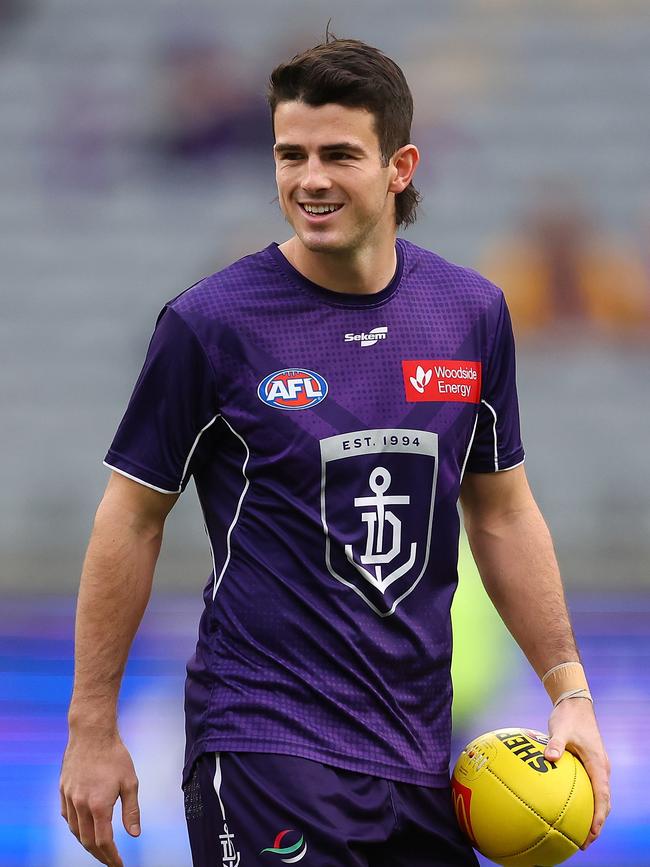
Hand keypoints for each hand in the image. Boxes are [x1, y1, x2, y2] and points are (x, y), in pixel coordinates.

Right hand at [60, 729, 140, 865]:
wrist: (91, 733)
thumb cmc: (114, 755)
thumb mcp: (130, 782)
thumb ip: (131, 810)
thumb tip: (134, 834)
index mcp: (99, 805)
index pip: (103, 841)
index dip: (112, 857)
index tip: (119, 865)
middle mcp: (80, 805)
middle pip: (87, 841)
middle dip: (100, 855)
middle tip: (111, 861)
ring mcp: (69, 798)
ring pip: (74, 831)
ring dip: (86, 843)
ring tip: (99, 848)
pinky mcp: (62, 790)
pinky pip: (67, 817)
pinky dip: (75, 827)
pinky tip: (83, 828)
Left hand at [544, 698, 610, 848]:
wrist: (574, 704)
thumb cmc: (568, 716)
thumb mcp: (560, 729)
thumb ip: (555, 744)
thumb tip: (548, 758)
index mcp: (598, 764)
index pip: (602, 796)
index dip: (598, 818)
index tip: (590, 835)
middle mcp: (600, 768)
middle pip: (603, 803)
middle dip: (595, 824)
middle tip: (582, 842)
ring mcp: (596, 767)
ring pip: (598, 797)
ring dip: (591, 815)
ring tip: (576, 832)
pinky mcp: (588, 764)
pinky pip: (588, 787)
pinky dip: (582, 801)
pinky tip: (565, 807)